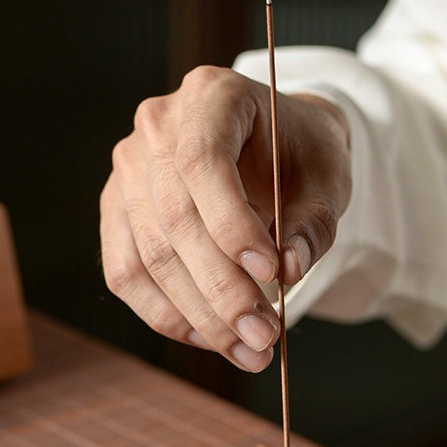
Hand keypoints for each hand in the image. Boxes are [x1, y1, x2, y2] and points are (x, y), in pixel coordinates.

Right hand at [100, 65, 350, 371]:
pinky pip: (126, 273)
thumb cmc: (302, 156)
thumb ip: (312, 224)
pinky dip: (166, 314)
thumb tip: (289, 271)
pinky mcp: (118, 211)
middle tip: (264, 338)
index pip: (201, 161)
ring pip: (148, 256)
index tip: (271, 275)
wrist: (274, 146)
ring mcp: (128, 170)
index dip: (231, 224)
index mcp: (211, 96)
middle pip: (172, 219)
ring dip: (198, 314)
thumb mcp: (328, 181)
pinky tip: (209, 337)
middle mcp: (157, 127)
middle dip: (220, 289)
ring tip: (247, 350)